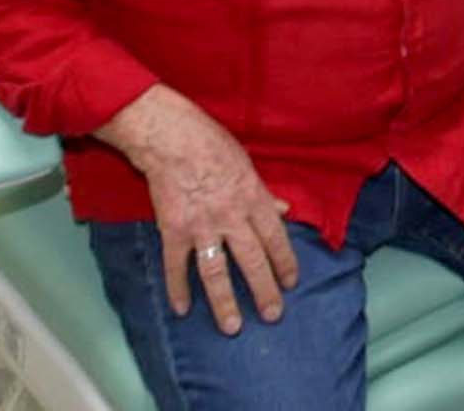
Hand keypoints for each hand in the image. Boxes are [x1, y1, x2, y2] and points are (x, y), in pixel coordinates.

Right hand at [105, 89, 297, 332]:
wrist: (171, 138)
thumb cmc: (211, 143)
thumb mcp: (247, 163)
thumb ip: (263, 192)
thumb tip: (283, 208)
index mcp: (252, 198)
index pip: (275, 238)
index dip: (285, 262)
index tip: (291, 282)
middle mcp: (231, 216)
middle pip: (252, 260)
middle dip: (264, 290)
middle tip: (272, 315)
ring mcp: (202, 226)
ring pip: (216, 271)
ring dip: (225, 301)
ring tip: (232, 326)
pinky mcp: (174, 230)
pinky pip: (176, 265)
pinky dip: (177, 288)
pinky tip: (181, 308)